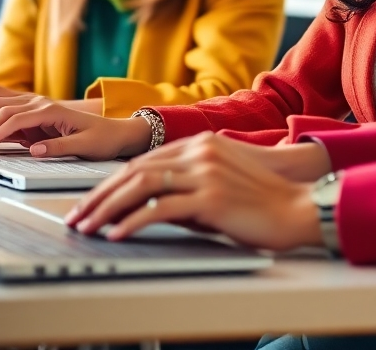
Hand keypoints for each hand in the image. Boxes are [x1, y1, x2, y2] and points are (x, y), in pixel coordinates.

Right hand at [0, 90, 151, 159]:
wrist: (114, 131)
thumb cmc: (102, 138)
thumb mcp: (85, 147)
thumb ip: (59, 147)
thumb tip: (34, 149)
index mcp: (51, 110)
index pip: (14, 118)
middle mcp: (40, 103)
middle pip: (0, 106)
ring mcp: (35, 105)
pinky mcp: (32, 113)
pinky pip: (4, 108)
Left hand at [65, 132, 324, 251]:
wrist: (298, 207)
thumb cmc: (262, 200)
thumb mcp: (219, 181)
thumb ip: (186, 184)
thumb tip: (148, 204)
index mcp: (201, 143)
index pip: (143, 161)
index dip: (112, 182)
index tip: (91, 201)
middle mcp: (199, 151)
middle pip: (135, 170)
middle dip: (100, 195)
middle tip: (77, 215)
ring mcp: (205, 171)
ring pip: (141, 185)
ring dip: (107, 207)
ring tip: (88, 226)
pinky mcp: (211, 196)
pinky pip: (161, 208)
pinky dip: (133, 221)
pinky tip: (117, 232)